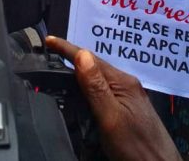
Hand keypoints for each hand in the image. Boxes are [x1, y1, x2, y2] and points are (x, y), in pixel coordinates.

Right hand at [46, 36, 180, 160]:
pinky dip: (89, 85)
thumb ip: (96, 87)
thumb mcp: (111, 117)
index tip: (49, 40)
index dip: (67, 49)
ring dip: (81, 70)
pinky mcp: (128, 108)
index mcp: (122, 82)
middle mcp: (127, 85)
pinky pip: (104, 89)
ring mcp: (129, 96)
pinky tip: (84, 89)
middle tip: (52, 51)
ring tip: (63, 65)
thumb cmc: (138, 147)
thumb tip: (82, 55)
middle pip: (94, 65)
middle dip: (73, 56)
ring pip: (99, 77)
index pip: (90, 59)